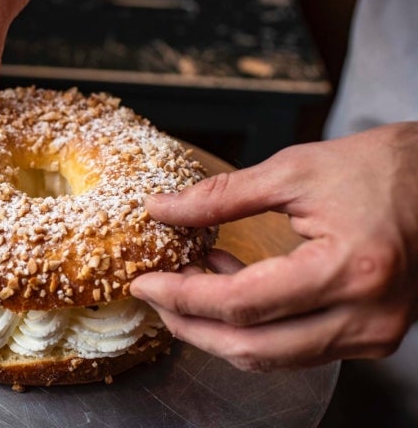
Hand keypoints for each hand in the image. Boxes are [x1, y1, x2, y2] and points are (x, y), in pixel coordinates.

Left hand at [131, 122, 417, 370]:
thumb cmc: (382, 167)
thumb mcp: (294, 169)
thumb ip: (221, 196)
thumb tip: (163, 209)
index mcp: (348, 269)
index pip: (242, 304)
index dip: (183, 297)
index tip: (144, 283)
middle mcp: (364, 316)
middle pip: (253, 348)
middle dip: (192, 326)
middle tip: (157, 295)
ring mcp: (372, 334)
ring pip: (273, 358)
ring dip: (220, 330)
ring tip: (189, 287)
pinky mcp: (372, 336)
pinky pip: (296, 348)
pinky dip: (255, 327)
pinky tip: (230, 287)